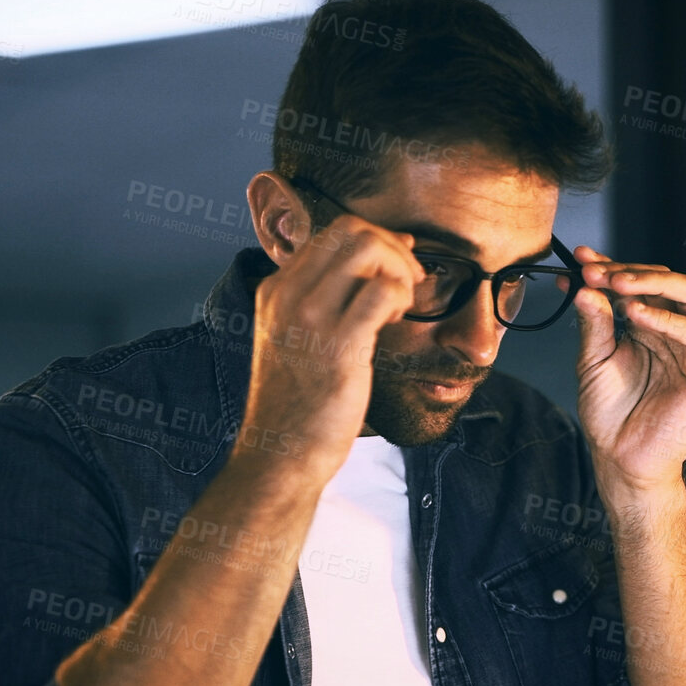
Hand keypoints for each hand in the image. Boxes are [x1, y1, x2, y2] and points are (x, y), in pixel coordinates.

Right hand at [238, 215, 422, 480]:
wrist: (279, 455)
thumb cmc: (298, 406)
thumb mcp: (294, 342)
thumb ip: (318, 305)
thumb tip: (370, 270)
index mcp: (276, 291)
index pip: (332, 233)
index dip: (377, 240)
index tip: (398, 265)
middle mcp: (288, 295)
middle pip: (351, 230)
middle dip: (393, 248)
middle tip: (408, 283)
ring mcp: (310, 317)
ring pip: (367, 249)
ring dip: (399, 270)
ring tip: (399, 305)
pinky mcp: (338, 344)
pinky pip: (382, 290)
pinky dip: (400, 296)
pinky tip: (395, 322)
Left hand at [572, 247, 685, 495]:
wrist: (621, 460)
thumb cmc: (610, 415)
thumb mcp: (594, 359)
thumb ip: (593, 322)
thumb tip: (582, 284)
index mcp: (654, 326)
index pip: (642, 283)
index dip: (613, 267)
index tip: (580, 260)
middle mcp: (679, 332)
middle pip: (671, 281)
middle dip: (631, 270)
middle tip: (597, 272)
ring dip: (653, 283)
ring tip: (617, 284)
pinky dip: (667, 318)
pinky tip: (634, 313)